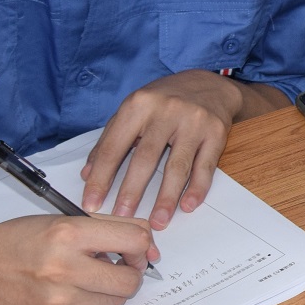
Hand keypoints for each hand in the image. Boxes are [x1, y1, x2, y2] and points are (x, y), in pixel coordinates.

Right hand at [0, 212, 157, 304]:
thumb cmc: (20, 239)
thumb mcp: (63, 219)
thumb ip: (108, 227)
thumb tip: (148, 245)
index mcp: (69, 234)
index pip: (135, 240)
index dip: (143, 244)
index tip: (135, 246)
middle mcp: (65, 269)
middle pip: (131, 279)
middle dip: (131, 271)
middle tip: (117, 263)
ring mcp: (62, 300)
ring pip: (116, 299)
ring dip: (109, 287)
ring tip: (84, 274)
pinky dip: (88, 300)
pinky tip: (65, 289)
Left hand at [82, 70, 246, 227]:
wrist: (209, 83)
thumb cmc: (165, 100)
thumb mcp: (133, 110)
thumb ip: (110, 140)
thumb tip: (89, 174)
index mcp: (138, 105)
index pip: (114, 147)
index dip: (101, 178)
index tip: (92, 203)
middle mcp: (166, 111)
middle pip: (145, 158)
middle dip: (131, 192)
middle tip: (120, 217)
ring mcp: (193, 122)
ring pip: (177, 167)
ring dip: (166, 198)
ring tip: (157, 221)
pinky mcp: (216, 133)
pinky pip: (205, 167)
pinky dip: (197, 189)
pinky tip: (188, 206)